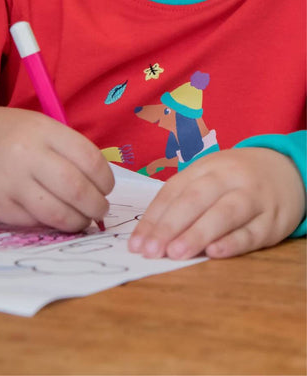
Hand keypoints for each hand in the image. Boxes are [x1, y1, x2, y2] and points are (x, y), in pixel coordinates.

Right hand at [0, 104, 113, 230]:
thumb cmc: (10, 136)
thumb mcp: (41, 128)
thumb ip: (69, 151)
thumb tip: (100, 188)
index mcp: (44, 130)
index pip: (90, 160)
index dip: (106, 181)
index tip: (106, 189)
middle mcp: (26, 155)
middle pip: (77, 190)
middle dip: (97, 207)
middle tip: (100, 211)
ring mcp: (9, 182)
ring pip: (57, 213)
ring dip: (78, 222)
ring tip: (82, 219)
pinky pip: (35, 222)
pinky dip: (52, 223)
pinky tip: (53, 216)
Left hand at [128, 148, 304, 258]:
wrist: (285, 169)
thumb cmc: (233, 179)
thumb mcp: (206, 177)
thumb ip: (180, 199)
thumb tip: (148, 233)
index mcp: (204, 168)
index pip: (173, 192)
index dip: (153, 218)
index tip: (136, 243)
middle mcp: (227, 178)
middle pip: (195, 200)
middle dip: (169, 226)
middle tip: (150, 251)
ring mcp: (253, 197)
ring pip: (224, 214)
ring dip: (197, 234)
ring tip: (174, 253)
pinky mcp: (273, 219)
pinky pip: (252, 231)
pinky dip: (233, 242)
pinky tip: (214, 252)